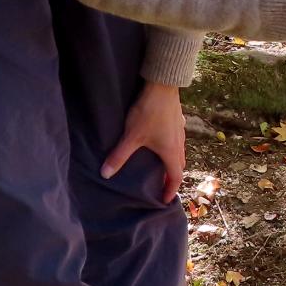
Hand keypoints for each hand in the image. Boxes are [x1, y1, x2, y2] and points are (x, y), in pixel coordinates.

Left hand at [102, 80, 184, 195]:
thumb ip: (119, 156)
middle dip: (171, 178)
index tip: (164, 199)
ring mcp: (180, 131)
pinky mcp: (178, 121)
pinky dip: (172, 148)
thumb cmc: (149, 112)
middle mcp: (179, 144)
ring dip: (172, 162)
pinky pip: (177, 140)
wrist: (162, 86)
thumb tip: (105, 174)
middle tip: (162, 185)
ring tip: (161, 166)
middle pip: (179, 166)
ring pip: (179, 152)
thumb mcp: (132, 136)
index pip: (175, 177)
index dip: (170, 190)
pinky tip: (162, 142)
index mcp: (170, 151)